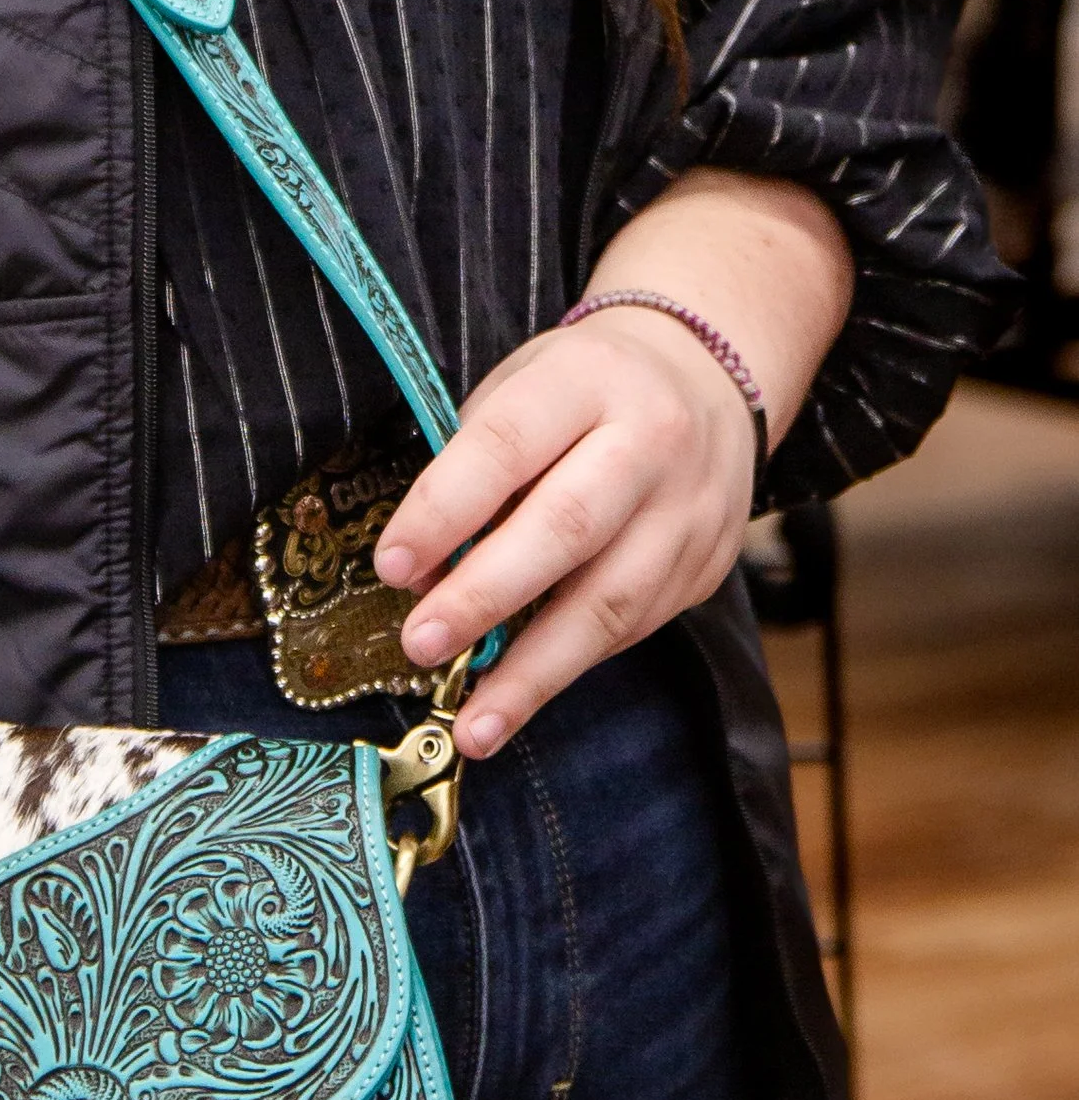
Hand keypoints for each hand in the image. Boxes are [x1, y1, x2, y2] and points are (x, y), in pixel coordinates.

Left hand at [371, 166, 854, 760]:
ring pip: (611, 601)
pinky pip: (633, 626)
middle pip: (567, 528)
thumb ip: (470, 471)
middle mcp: (651, 441)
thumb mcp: (520, 391)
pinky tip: (520, 696)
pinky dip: (569, 666)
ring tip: (474, 723)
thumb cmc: (583, 390)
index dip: (444, 510)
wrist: (707, 376)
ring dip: (533, 672)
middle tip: (422, 643)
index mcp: (587, 381)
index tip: (392, 566)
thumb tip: (421, 573)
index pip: (506, 446)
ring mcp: (689, 509)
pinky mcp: (707, 565)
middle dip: (485, 596)